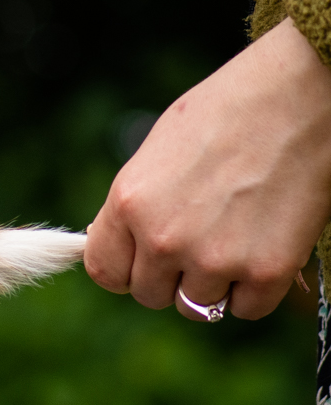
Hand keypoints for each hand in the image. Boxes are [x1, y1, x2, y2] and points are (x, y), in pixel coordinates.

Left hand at [86, 18, 330, 319]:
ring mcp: (215, 259)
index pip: (105, 272)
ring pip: (198, 306)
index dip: (126, 268)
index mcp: (128, 204)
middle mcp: (164, 239)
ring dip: (214, 284)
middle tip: (200, 242)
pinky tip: (263, 248)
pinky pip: (247, 308)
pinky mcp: (267, 272)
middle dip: (171, 276)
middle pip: (151, 295)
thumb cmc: (227, 114)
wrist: (298, 95)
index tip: (144, 259)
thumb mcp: (156, 155)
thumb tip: (124, 247)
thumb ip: (135, 208)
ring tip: (234, 238)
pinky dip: (255, 289)